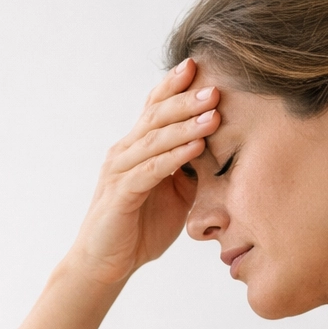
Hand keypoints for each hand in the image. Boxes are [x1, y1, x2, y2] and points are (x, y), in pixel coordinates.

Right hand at [65, 58, 219, 285]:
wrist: (106, 264)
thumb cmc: (140, 228)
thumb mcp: (175, 194)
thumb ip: (190, 170)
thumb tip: (220, 151)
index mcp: (136, 148)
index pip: (155, 108)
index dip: (174, 85)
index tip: (200, 64)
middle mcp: (124, 153)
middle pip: (155, 115)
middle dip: (186, 99)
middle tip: (216, 85)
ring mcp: (120, 171)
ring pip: (154, 138)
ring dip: (186, 124)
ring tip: (214, 112)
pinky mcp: (120, 195)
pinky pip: (150, 170)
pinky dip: (174, 156)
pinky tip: (196, 146)